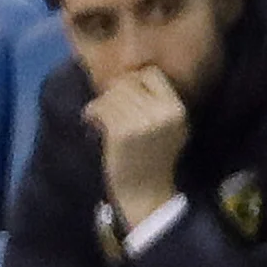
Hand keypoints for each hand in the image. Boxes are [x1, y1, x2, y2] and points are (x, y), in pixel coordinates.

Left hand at [85, 66, 193, 223]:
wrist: (145, 192)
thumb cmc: (154, 159)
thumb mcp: (169, 128)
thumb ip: (157, 102)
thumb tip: (132, 75)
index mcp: (176, 108)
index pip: (151, 73)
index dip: (133, 80)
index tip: (124, 93)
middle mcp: (161, 112)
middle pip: (128, 82)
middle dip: (112, 92)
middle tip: (105, 106)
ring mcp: (141, 122)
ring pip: (112, 94)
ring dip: (101, 103)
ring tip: (98, 116)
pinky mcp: (121, 133)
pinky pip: (101, 109)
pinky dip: (91, 112)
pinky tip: (91, 121)